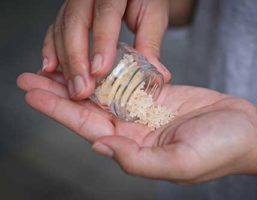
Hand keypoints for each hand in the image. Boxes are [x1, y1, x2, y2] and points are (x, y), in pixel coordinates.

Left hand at [17, 72, 256, 183]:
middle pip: (88, 108)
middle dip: (58, 92)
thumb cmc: (220, 150)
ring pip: (104, 92)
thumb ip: (138, 161)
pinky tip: (91, 62)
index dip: (58, 110)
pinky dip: (108, 70)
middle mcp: (134, 129)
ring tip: (53, 64)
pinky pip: (128, 79)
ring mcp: (144, 109)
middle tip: (29, 76)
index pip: (87, 127)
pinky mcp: (157, 93)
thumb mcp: (180, 163)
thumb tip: (101, 147)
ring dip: (79, 78)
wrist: (246, 129)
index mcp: (134, 148)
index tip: (32, 94)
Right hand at [41, 0, 170, 99]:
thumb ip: (150, 42)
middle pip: (76, 23)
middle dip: (76, 59)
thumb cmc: (143, 0)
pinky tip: (51, 69)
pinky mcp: (67, 13)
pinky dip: (51, 51)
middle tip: (82, 89)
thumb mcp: (152, 16)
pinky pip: (54, 30)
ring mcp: (75, 3)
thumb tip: (158, 74)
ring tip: (71, 87)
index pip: (106, 14)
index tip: (99, 71)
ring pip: (61, 29)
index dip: (102, 43)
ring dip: (64, 61)